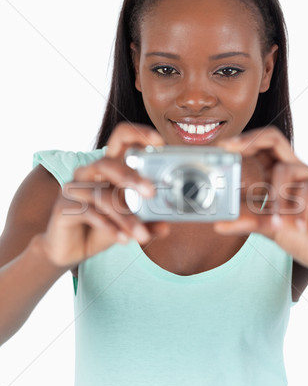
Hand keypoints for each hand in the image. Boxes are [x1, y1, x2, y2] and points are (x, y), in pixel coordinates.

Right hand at [40, 123, 169, 268]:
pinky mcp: (63, 207)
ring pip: (101, 195)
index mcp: (108, 170)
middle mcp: (90, 173)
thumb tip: (166, 226)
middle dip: (131, 177)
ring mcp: (74, 189)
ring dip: (125, 217)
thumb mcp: (127, 225)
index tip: (159, 141)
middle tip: (151, 193)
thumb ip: (145, 223)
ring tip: (141, 235)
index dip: (138, 134)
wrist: (67, 251)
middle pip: (107, 163)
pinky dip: (108, 227)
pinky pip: (88, 213)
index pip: (121, 140)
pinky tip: (123, 239)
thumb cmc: (99, 229)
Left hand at [215, 126, 307, 273]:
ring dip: (276, 197)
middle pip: (274, 139)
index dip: (241, 143)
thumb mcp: (270, 229)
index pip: (259, 149)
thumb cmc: (302, 237)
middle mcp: (295, 171)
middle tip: (232, 149)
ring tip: (275, 222)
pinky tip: (299, 226)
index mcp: (277, 176)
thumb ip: (248, 223)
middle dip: (250, 140)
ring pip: (288, 169)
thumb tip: (218, 224)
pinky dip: (302, 207)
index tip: (221, 147)